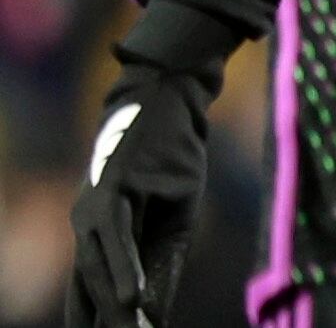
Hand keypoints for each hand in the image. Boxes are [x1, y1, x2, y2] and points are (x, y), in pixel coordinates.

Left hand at [67, 61, 212, 326]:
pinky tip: (132, 298)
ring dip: (112, 309)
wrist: (171, 101)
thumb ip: (162, 259)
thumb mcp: (175, 214)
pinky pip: (116, 240)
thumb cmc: (172, 157)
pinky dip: (124, 270)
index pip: (92, 292)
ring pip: (99, 270)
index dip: (101, 320)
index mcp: (99, 235)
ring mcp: (95, 209)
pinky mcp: (112, 190)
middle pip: (90, 289)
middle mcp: (87, 227)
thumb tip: (154, 310)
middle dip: (106, 323)